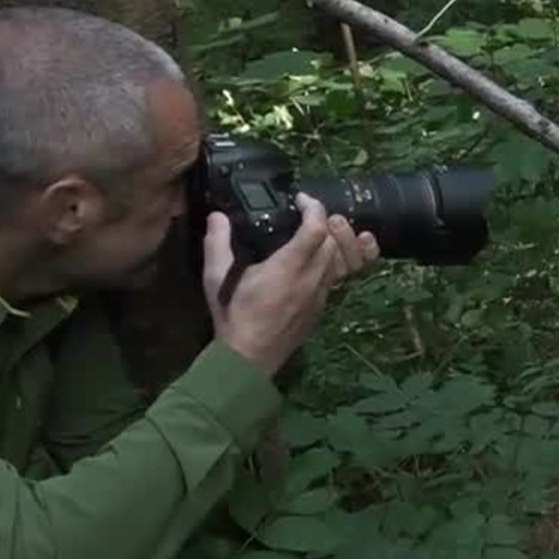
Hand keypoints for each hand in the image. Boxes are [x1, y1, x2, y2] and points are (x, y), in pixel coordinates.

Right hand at [202, 193, 379, 376]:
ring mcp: (321, 294)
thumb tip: (217, 216)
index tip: (301, 200)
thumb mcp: (217, 278)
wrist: (249, 358)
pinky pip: (339, 277)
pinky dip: (339, 260)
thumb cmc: (233, 315)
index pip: (316, 229)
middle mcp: (311, 279)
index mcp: (287, 268)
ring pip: (341, 259)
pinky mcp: (323, 306)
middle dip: (325, 222)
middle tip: (307, 215)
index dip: (314, 208)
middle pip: (333, 241)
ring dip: (335, 241)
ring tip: (320, 231)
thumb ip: (218, 243)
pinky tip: (330, 254)